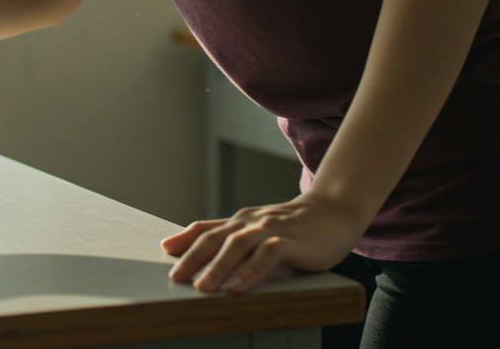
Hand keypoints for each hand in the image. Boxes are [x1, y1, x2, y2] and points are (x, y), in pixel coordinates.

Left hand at [160, 193, 363, 293]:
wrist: (335, 211)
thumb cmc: (294, 226)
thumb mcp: (258, 229)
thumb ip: (229, 237)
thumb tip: (194, 247)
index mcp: (241, 221)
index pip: (207, 230)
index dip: (184, 241)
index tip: (164, 254)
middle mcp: (251, 222)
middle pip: (215, 238)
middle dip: (193, 258)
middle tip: (176, 278)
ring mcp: (271, 229)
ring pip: (238, 245)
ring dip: (218, 266)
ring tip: (203, 288)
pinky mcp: (291, 241)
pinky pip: (267, 255)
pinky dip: (251, 271)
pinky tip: (238, 287)